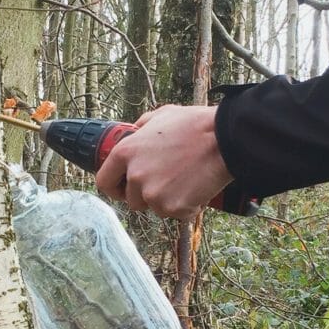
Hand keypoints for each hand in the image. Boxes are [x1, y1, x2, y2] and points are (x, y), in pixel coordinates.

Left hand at [96, 105, 233, 218]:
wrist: (224, 140)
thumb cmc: (195, 125)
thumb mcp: (160, 115)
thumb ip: (141, 127)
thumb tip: (134, 132)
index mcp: (125, 152)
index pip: (104, 182)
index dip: (115, 187)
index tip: (125, 189)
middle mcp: (135, 176)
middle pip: (132, 200)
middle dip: (147, 195)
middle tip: (168, 181)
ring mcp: (153, 194)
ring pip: (155, 208)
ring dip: (167, 200)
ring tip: (186, 180)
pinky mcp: (172, 207)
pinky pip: (176, 214)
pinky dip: (187, 206)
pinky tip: (197, 187)